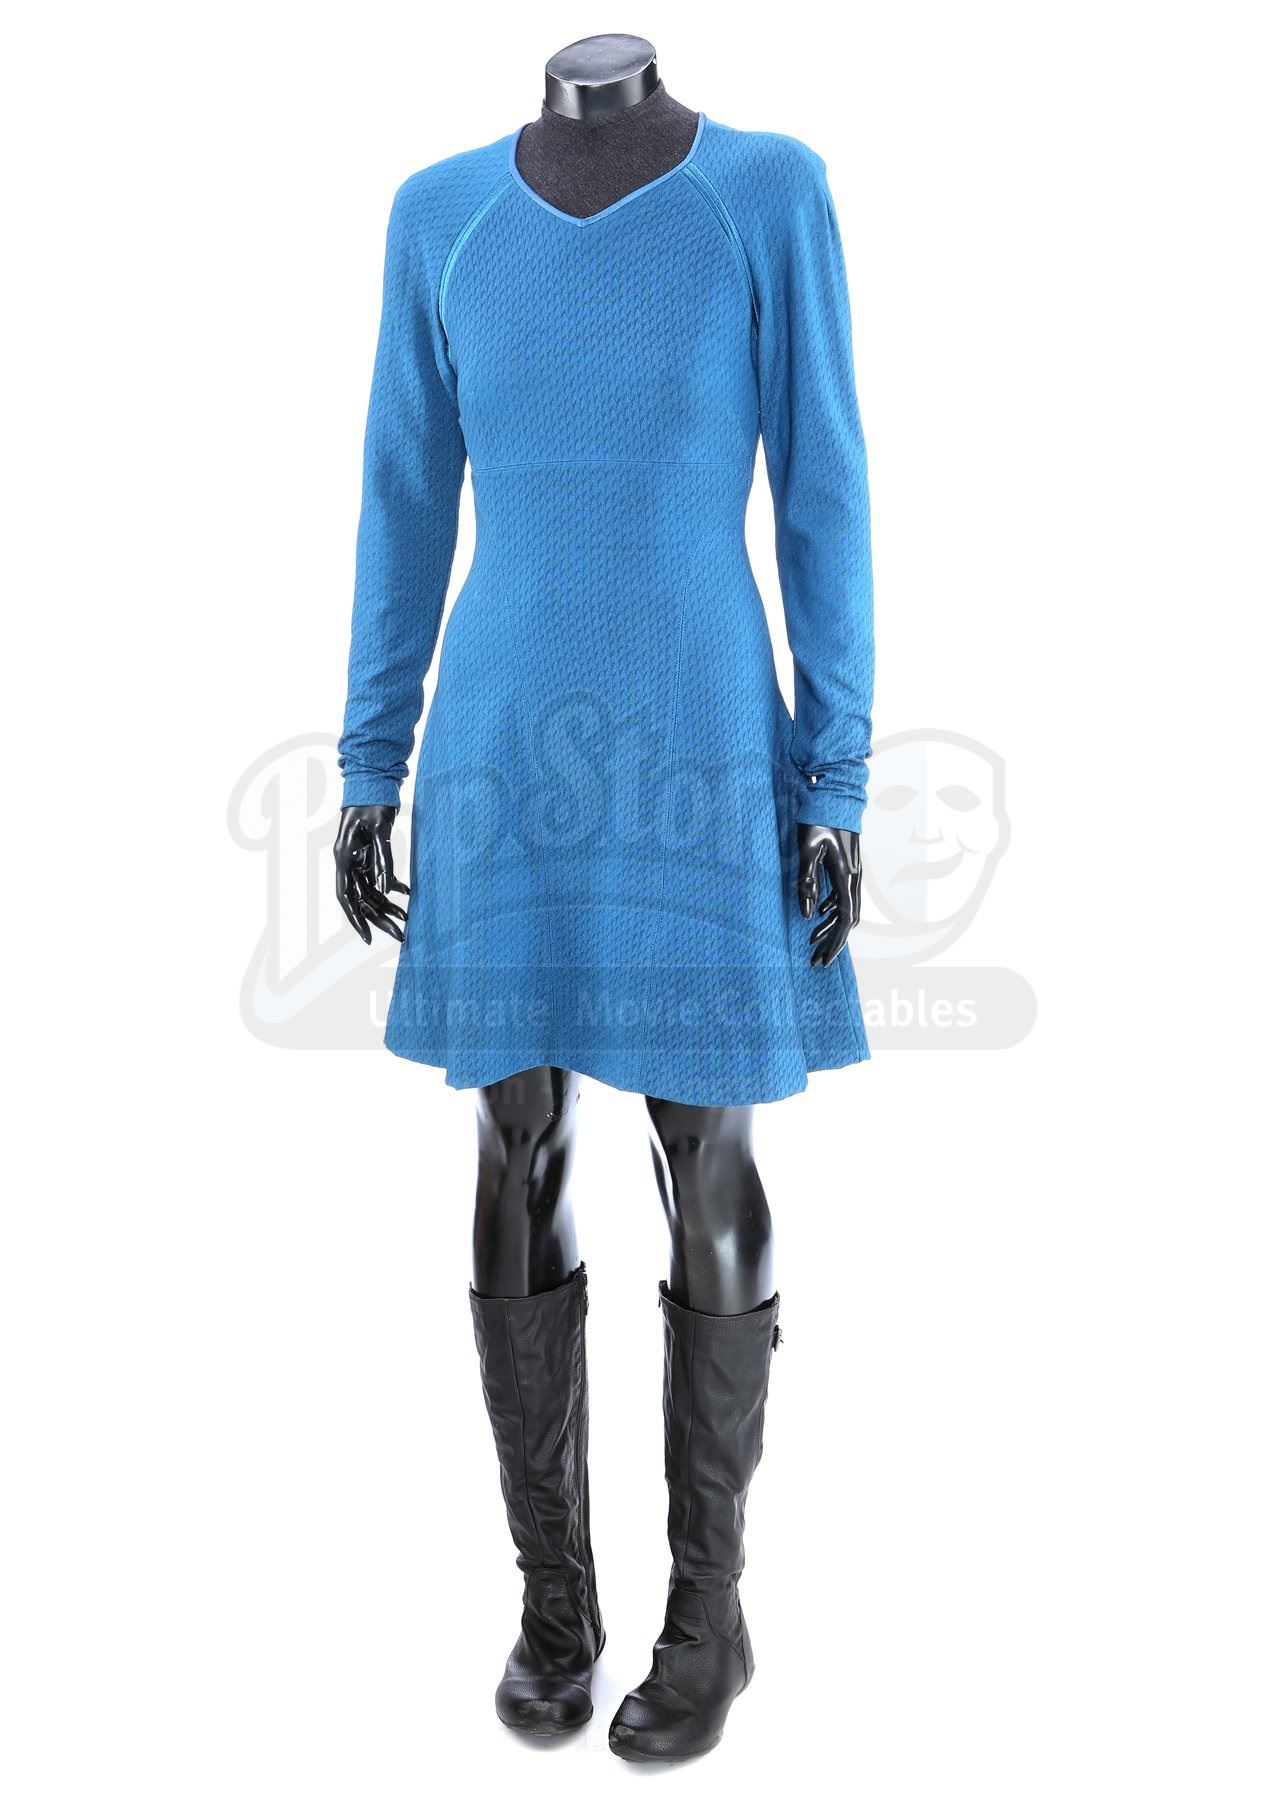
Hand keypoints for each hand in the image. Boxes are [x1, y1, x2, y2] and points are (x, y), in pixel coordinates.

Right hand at [334, 805, 407, 943]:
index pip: (346, 897)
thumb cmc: (373, 802)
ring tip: (408, 918)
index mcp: (344, 857)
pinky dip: (392, 888)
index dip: (356, 919)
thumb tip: (388, 890)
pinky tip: (407, 894)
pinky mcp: (368, 857)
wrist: (373, 783)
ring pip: (371, 892)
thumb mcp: (381, 829)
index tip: (368, 938)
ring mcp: (358, 861)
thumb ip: (384, 859)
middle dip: (380, 919)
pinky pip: (378, 880)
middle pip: (362, 900)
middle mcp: (348, 863)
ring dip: (389, 906)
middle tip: (401, 935)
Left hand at [797, 824, 861, 968]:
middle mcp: (853, 877)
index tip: (822, 961)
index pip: (843, 920)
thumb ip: (807, 882)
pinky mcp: (845, 867)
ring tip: (812, 942)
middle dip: (832, 942)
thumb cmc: (819, 820)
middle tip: (815, 960)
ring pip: (844, 909)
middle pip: (846, 920)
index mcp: (846, 876)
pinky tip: (817, 915)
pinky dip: (830, 911)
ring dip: (830, 927)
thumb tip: (807, 915)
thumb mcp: (807, 850)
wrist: (834, 795)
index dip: (834, 943)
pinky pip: (841, 896)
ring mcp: (851, 872)